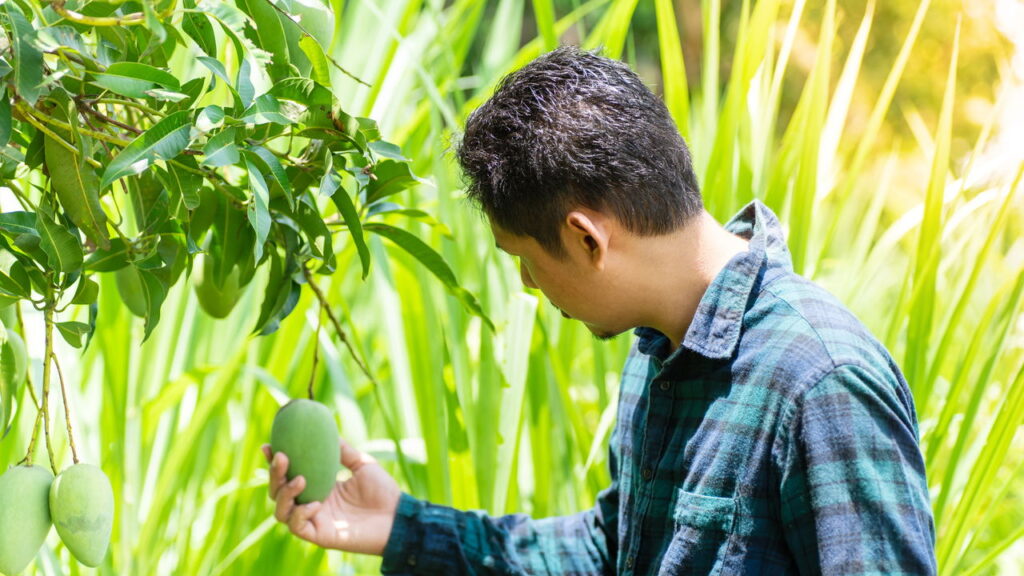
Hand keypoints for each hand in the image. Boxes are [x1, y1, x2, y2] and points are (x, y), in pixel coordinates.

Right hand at [262, 439, 400, 554]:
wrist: (398, 516)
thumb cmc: (383, 492)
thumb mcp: (362, 464)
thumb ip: (343, 451)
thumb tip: (328, 429)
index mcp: (319, 487)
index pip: (288, 475)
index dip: (275, 462)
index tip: (268, 445)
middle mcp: (311, 503)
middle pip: (278, 492)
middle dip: (274, 474)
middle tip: (282, 457)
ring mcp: (314, 520)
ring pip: (281, 511)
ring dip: (285, 493)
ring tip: (300, 479)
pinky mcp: (319, 536)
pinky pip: (297, 527)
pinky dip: (300, 514)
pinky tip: (315, 503)